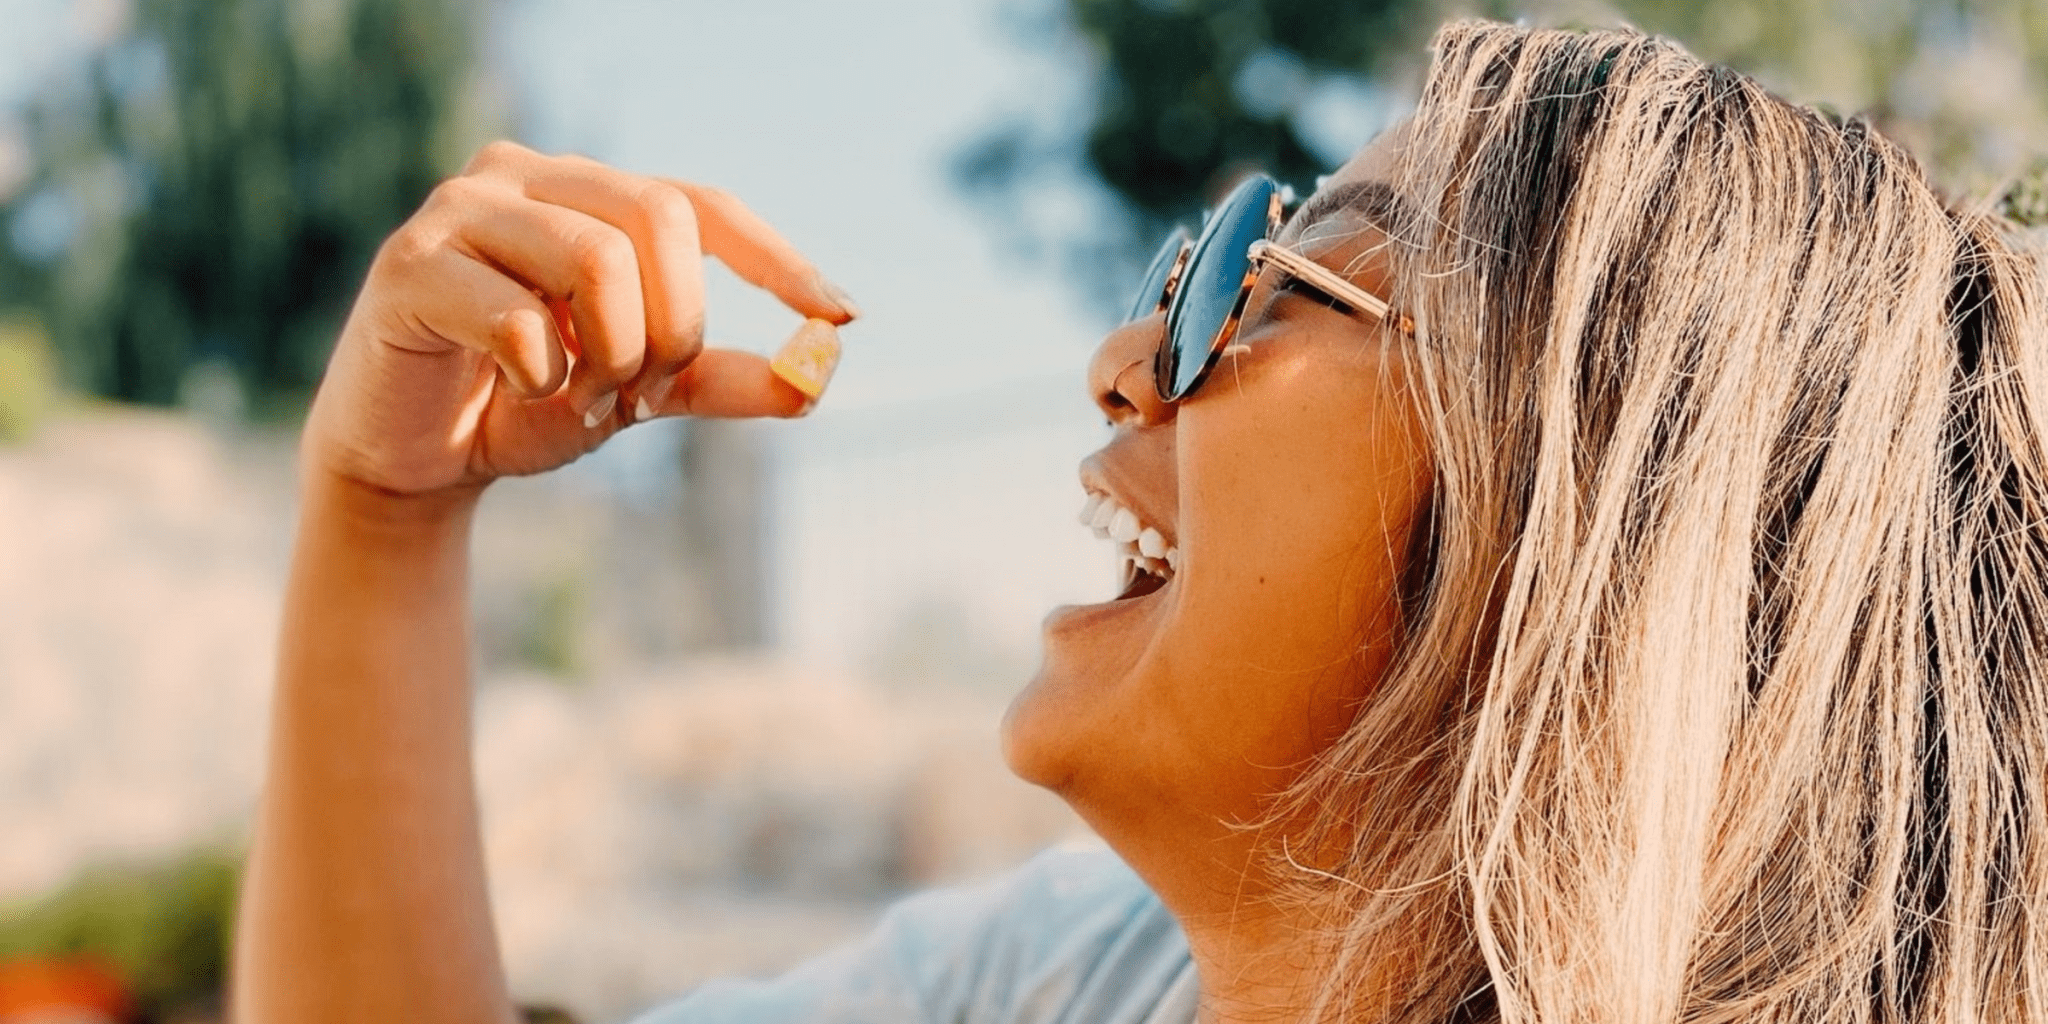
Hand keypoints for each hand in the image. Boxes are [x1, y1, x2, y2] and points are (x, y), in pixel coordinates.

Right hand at [302, 140, 855, 499]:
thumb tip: (816, 381)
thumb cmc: (524, 404)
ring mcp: (461, 209)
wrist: (415, 459)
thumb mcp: (637, 393)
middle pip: (658, 217)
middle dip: (676, 322)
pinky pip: (517, 316)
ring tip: (579, 395)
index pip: (701, 203)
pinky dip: (542, 373)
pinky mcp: (410, 264)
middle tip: (643, 386)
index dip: (776, 258)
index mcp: (587, 193)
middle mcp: (525, 177)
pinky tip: (521, 389)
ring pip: (595, 259)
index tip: (840, 315)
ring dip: (611, 353)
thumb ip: (719, 380)